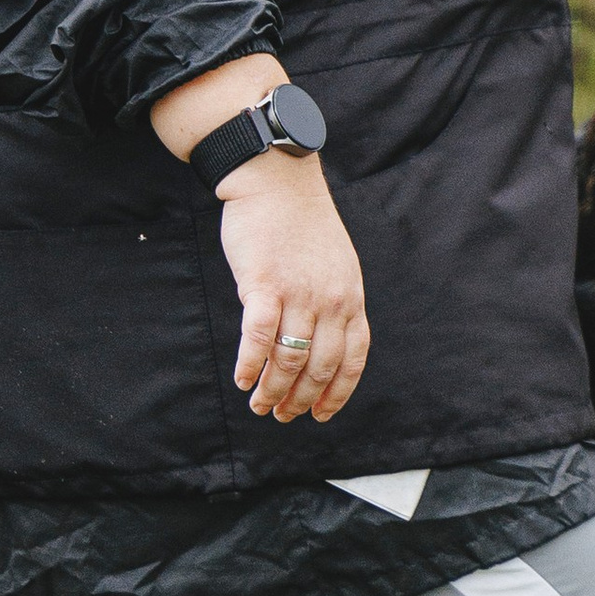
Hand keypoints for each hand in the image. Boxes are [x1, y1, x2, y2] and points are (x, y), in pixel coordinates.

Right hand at [150, 51, 370, 422]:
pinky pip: (259, 339)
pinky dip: (250, 365)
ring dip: (273, 390)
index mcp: (350, 296)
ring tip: (258, 404)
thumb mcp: (334, 263)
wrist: (274, 179)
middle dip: (301, 400)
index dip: (337, 392)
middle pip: (321, 367)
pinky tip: (241, 379)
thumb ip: (331, 302)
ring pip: (290, 360)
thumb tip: (317, 343)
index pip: (353, 359)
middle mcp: (331, 299)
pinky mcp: (265, 285)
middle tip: (281, 415)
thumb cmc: (298, 223)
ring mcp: (299, 293)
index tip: (321, 415)